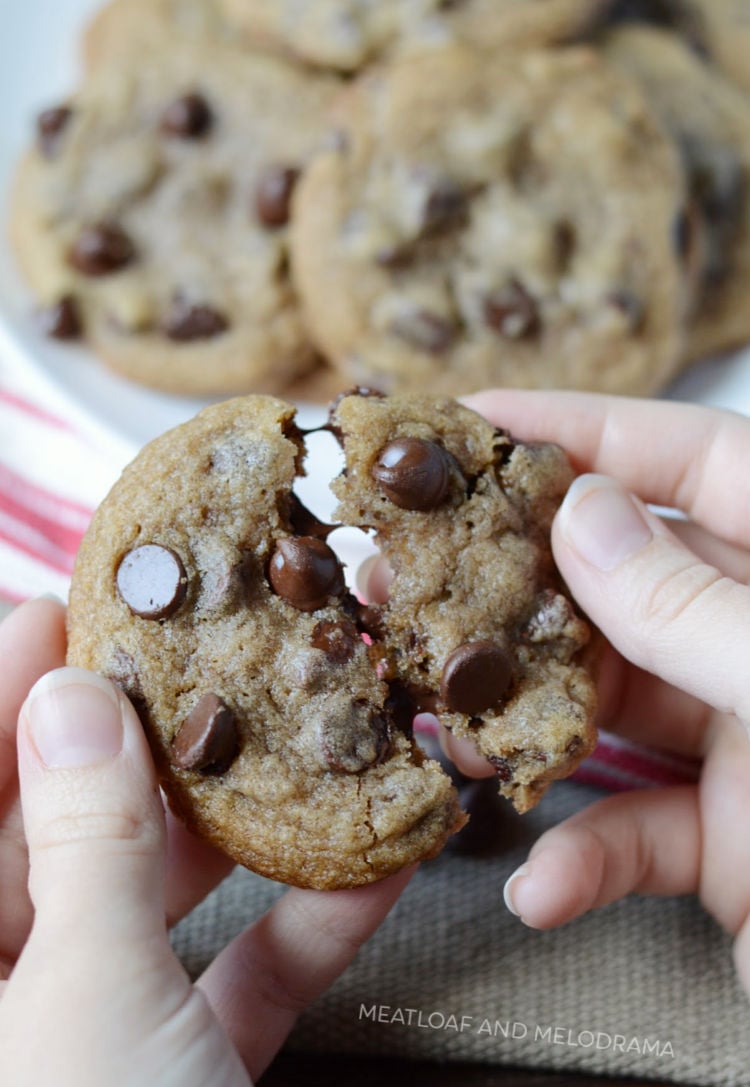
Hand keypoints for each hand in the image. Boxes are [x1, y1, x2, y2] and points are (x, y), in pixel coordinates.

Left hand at [0, 599, 412, 1084]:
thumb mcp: (92, 997)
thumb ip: (90, 842)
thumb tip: (80, 698)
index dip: (10, 688)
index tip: (73, 610)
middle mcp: (17, 987)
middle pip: (70, 828)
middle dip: (151, 743)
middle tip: (213, 656)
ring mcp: (104, 1029)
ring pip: (166, 897)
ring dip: (250, 826)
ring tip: (303, 737)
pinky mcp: (191, 1066)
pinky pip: (244, 973)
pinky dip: (308, 924)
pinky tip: (376, 866)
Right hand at [448, 391, 749, 996]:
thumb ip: (697, 609)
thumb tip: (584, 518)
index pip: (701, 461)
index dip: (589, 430)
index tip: (480, 421)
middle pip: (628, 580)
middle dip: (519, 582)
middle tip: (413, 575)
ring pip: (609, 702)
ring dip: (525, 724)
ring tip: (446, 727)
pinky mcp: (730, 841)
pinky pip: (637, 832)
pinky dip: (583, 860)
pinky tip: (542, 886)